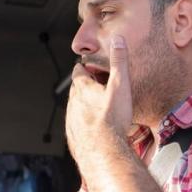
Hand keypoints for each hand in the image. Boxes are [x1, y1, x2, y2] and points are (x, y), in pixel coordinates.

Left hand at [66, 34, 131, 162]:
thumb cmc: (112, 119)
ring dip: (83, 105)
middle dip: (85, 86)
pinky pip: (76, 125)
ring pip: (75, 108)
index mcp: (82, 88)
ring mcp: (71, 120)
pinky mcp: (73, 136)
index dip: (85, 68)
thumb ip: (119, 62)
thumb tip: (118, 40)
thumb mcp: (120, 86)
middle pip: (76, 89)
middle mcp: (73, 102)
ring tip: (97, 108)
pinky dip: (83, 123)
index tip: (90, 68)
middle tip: (97, 86)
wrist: (102, 151)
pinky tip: (93, 128)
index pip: (78, 71)